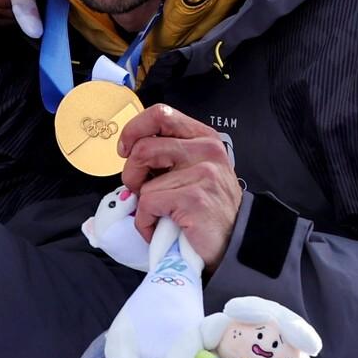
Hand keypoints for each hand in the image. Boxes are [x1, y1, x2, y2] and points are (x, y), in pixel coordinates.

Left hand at [119, 105, 241, 269]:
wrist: (231, 243)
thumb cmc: (204, 207)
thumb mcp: (190, 170)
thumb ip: (166, 154)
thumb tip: (127, 151)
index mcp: (202, 138)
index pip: (160, 114)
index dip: (134, 130)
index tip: (126, 150)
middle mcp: (206, 150)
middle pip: (143, 147)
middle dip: (131, 172)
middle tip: (139, 188)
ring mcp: (203, 174)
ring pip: (143, 180)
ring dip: (141, 201)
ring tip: (159, 211)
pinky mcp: (194, 198)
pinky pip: (147, 204)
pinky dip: (145, 221)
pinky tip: (162, 227)